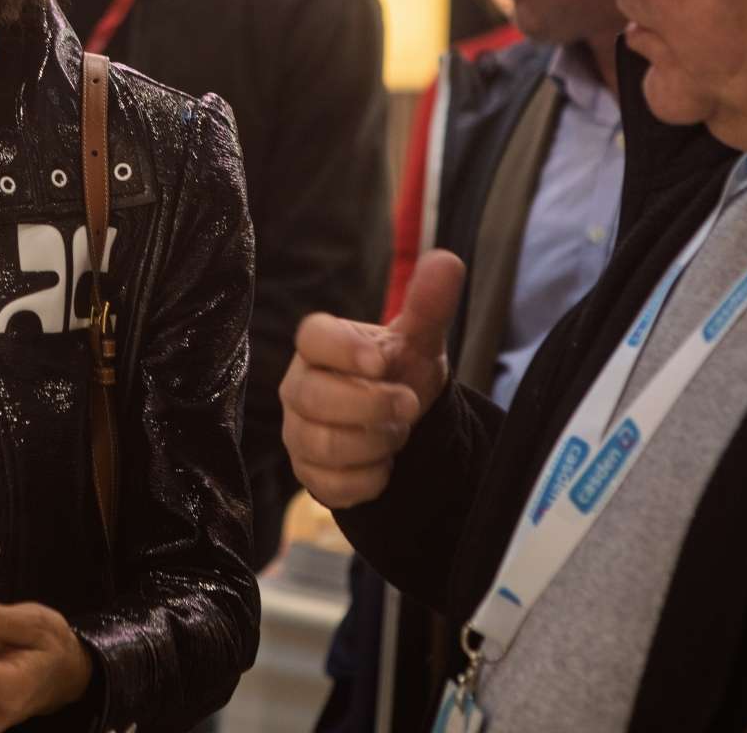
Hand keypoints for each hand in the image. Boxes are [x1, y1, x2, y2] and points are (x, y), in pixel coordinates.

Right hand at [279, 250, 464, 508]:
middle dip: (369, 405)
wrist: (397, 423)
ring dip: (373, 443)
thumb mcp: (418, 340)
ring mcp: (298, 432)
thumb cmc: (398, 372)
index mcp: (320, 345)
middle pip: (313, 397)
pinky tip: (385, 466)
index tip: (381, 362)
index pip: (311, 337)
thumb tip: (448, 261)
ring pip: (321, 443)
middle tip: (408, 404)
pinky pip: (330, 485)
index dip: (343, 349)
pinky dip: (368, 480)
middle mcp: (299, 386)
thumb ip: (429, 305)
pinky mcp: (308, 473)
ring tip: (398, 434)